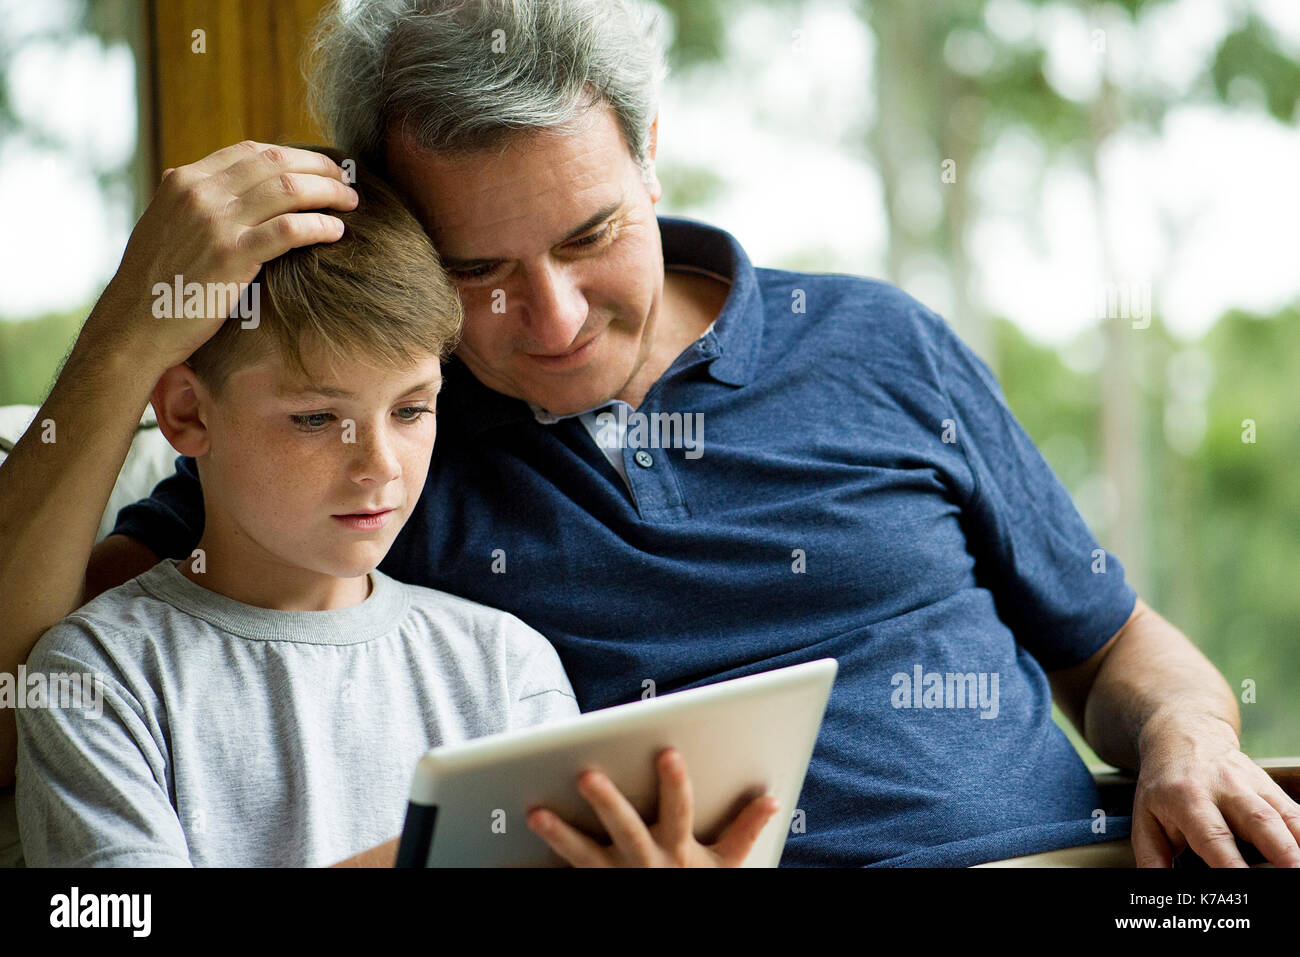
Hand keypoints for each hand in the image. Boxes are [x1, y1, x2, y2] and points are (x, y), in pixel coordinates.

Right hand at [84, 141, 356, 370]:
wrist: (133, 325)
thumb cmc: (157, 284)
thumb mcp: (169, 227)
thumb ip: (199, 203)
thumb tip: (237, 191)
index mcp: (184, 179)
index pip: (251, 152)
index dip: (294, 155)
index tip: (321, 167)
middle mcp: (199, 192)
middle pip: (276, 163)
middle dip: (319, 168)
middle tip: (347, 181)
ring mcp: (215, 222)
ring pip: (288, 190)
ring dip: (328, 193)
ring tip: (351, 202)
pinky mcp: (231, 256)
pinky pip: (289, 230)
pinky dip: (319, 225)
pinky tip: (337, 230)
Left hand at [525, 747, 780, 866]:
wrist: (669, 929)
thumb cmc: (692, 885)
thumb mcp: (725, 866)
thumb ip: (744, 830)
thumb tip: (770, 798)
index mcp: (677, 851)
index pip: (678, 812)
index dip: (674, 784)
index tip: (665, 753)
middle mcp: (644, 862)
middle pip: (625, 829)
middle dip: (606, 802)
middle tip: (585, 775)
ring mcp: (614, 876)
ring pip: (584, 854)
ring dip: (560, 834)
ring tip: (536, 813)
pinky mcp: (592, 884)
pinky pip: (563, 873)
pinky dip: (541, 863)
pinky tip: (517, 848)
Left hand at [1133, 713, 1299, 866]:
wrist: (1182, 736)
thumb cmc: (1162, 786)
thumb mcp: (1145, 817)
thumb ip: (1151, 856)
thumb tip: (1156, 887)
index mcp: (1186, 798)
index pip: (1212, 836)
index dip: (1230, 863)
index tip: (1241, 882)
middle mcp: (1223, 788)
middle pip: (1258, 820)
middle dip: (1281, 851)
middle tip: (1292, 873)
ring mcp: (1251, 784)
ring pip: (1282, 814)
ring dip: (1298, 844)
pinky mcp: (1270, 785)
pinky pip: (1294, 810)